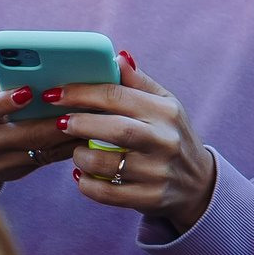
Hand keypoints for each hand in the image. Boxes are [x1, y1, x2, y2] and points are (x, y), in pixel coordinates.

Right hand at [0, 78, 82, 189]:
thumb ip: (11, 82)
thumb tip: (51, 67)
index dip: (4, 102)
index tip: (29, 92)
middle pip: (22, 134)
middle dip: (56, 121)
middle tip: (86, 106)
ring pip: (41, 149)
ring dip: (71, 134)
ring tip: (97, 117)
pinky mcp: (14, 172)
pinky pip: (48, 158)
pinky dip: (69, 145)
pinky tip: (90, 131)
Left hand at [57, 53, 218, 230]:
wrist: (198, 183)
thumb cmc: (171, 136)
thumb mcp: (165, 106)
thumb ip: (139, 83)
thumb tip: (117, 56)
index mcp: (167, 112)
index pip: (119, 96)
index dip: (83, 93)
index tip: (55, 94)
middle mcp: (165, 140)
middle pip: (116, 128)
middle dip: (80, 123)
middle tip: (60, 122)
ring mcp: (158, 171)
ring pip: (106, 163)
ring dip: (81, 157)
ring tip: (77, 151)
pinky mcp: (149, 197)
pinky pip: (106, 193)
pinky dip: (86, 184)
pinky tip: (82, 175)